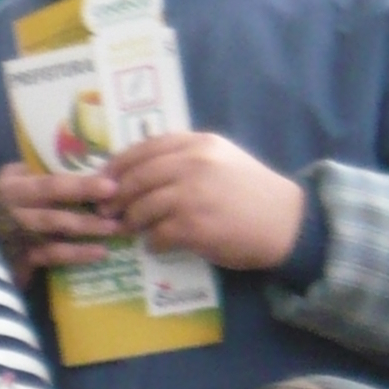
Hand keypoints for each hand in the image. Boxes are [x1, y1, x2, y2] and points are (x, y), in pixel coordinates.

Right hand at [0, 159, 130, 269]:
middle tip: (119, 199)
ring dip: (87, 228)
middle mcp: (15, 208)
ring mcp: (17, 234)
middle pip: (54, 200)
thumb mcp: (2, 186)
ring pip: (55, 227)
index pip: (50, 182)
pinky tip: (99, 253)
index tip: (110, 183)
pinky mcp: (20, 258)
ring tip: (115, 228)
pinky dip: (76, 254)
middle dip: (87, 197)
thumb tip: (46, 166)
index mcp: (12, 188)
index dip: (80, 183)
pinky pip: (51, 255)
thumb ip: (22, 175)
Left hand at [106, 133, 305, 270]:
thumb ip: (186, 157)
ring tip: (130, 229)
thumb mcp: (222, 158)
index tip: (102, 179)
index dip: (117, 165)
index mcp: (199, 144)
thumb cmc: (250, 192)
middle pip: (136, 178)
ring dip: (130, 222)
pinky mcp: (194, 226)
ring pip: (141, 207)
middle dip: (115, 196)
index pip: (144, 149)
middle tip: (105, 210)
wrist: (286, 221)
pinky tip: (157, 245)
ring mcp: (192, 195)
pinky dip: (152, 242)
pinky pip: (157, 235)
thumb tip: (139, 169)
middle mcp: (194, 164)